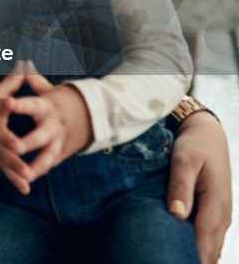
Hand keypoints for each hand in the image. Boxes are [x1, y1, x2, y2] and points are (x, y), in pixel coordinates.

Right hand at [0, 62, 31, 193]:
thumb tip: (25, 65)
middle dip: (9, 142)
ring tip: (28, 175)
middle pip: (1, 136)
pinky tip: (26, 188)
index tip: (10, 102)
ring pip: (4, 156)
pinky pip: (5, 169)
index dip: (5, 103)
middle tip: (20, 147)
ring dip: (16, 166)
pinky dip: (15, 179)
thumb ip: (12, 82)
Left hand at [6, 65, 92, 185]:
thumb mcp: (49, 90)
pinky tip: (26, 183)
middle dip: (29, 142)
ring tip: (24, 175)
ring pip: (48, 155)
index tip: (6, 103)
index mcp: (47, 107)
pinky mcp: (60, 153)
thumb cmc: (60, 101)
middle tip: (14, 147)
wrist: (91, 116)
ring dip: (36, 166)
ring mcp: (59, 141)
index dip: (19, 104)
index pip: (32, 104)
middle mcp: (54, 125)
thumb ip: (34, 80)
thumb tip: (24, 64)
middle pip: (42, 135)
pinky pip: (49, 164)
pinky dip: (39, 173)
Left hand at [168, 110, 231, 263]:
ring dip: (195, 256)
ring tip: (169, 259)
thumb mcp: (183, 161)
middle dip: (191, 259)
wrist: (208, 135)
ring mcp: (221, 217)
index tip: (173, 263)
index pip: (205, 241)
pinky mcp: (214, 215)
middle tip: (163, 261)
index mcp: (216, 204)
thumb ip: (180, 186)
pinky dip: (197, 248)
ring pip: (211, 248)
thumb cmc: (194, 146)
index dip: (192, 257)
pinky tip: (178, 251)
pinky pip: (208, 239)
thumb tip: (176, 214)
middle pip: (210, 251)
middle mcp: (222, 215)